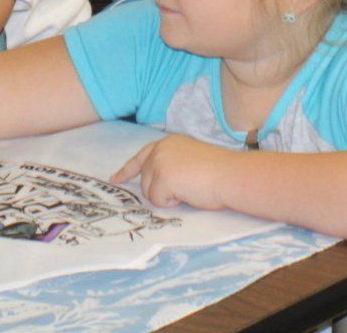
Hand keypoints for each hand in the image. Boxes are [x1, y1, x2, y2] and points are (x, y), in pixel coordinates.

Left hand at [113, 134, 234, 210]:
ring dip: (168, 197)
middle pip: (145, 180)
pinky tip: (188, 193)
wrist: (230, 175)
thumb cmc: (218, 171)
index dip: (128, 169)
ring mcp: (159, 163)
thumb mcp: (190, 160)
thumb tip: (157, 184)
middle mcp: (160, 149)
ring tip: (190, 188)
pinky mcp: (161, 178)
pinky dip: (173, 203)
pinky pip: (159, 201)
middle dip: (160, 191)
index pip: (142, 156)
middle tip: (186, 188)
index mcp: (168, 143)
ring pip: (150, 193)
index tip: (116, 179)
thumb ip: (171, 165)